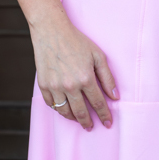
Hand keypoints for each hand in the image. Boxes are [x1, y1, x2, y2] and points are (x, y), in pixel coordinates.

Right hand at [31, 13, 117, 130]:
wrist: (52, 32)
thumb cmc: (77, 42)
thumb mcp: (98, 55)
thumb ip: (107, 77)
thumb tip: (115, 96)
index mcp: (86, 78)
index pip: (98, 103)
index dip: (104, 115)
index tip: (108, 123)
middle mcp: (70, 86)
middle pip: (81, 112)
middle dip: (88, 122)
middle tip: (91, 127)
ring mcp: (55, 87)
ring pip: (64, 111)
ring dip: (73, 118)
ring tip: (79, 120)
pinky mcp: (43, 85)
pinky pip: (51, 104)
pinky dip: (58, 109)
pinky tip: (64, 109)